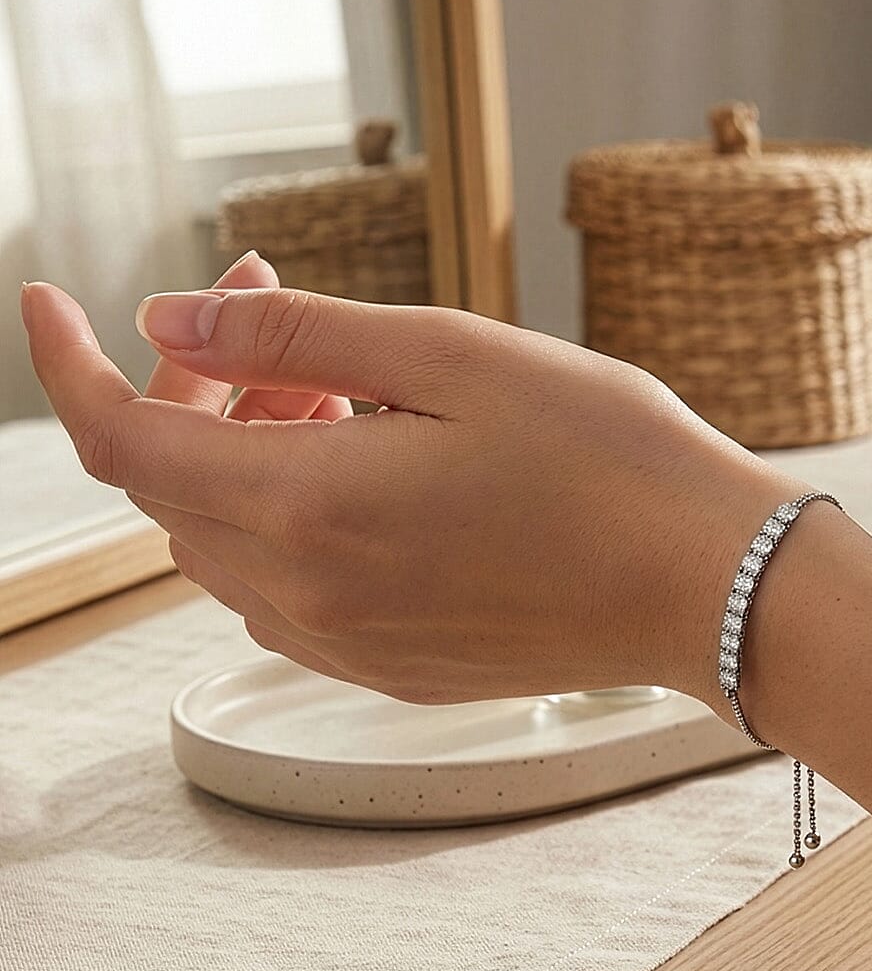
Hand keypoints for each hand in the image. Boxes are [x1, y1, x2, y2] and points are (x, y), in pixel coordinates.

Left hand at [22, 281, 793, 704]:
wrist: (707, 583)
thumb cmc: (608, 459)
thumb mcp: (455, 356)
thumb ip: (297, 334)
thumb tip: (168, 316)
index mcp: (312, 504)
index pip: (124, 440)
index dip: (68, 366)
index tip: (51, 302)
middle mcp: (310, 593)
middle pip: (173, 487)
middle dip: (194, 386)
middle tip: (276, 311)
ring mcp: (350, 644)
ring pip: (228, 539)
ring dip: (245, 451)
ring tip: (341, 387)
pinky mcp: (394, 668)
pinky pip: (289, 590)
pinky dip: (290, 515)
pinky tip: (371, 466)